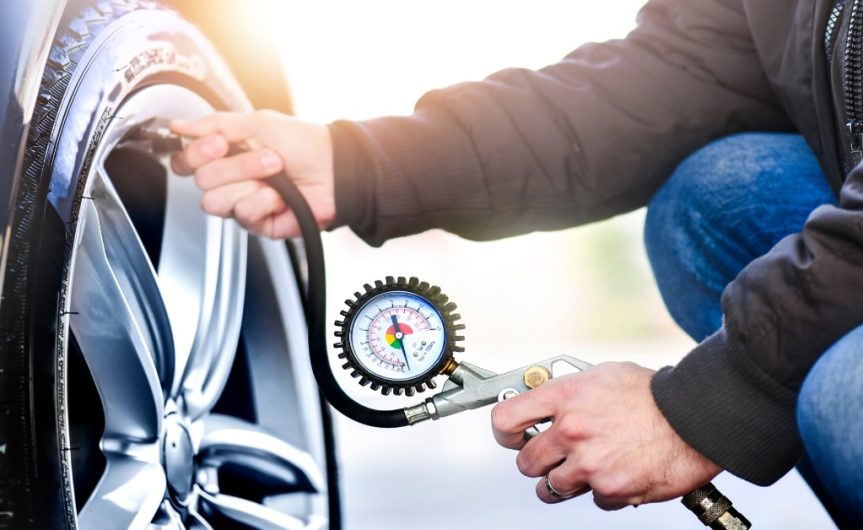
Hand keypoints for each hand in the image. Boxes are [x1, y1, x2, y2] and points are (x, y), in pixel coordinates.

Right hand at [170, 111, 334, 238]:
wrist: (334, 167)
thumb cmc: (302, 144)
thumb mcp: (258, 122)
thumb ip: (215, 125)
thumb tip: (179, 125)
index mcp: (223, 155)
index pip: (185, 162)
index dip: (195, 154)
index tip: (219, 143)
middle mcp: (228, 181)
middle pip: (202, 180)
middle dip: (236, 165)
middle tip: (266, 156)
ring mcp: (242, 203)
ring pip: (216, 201)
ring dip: (249, 181)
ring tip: (276, 174)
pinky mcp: (257, 223)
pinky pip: (243, 214)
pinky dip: (264, 201)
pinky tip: (280, 196)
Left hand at [490, 362, 720, 509]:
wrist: (697, 417)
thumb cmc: (654, 394)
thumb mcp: (602, 375)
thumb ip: (569, 392)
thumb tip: (544, 401)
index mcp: (565, 397)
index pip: (505, 419)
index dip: (505, 432)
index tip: (514, 436)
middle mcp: (572, 430)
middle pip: (525, 462)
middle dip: (538, 461)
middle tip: (556, 456)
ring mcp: (589, 464)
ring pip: (551, 488)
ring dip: (566, 481)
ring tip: (588, 467)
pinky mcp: (610, 490)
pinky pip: (592, 500)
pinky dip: (604, 491)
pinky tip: (620, 470)